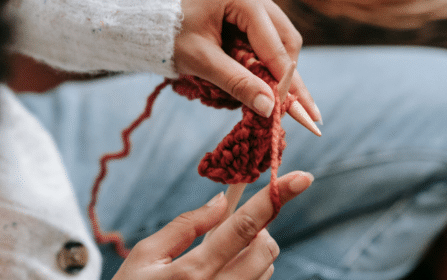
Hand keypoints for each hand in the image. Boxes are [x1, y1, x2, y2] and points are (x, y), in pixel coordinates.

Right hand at [112, 171, 313, 279]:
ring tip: (218, 258)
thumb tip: (221, 200)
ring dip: (254, 254)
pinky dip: (248, 273)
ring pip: (266, 270)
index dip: (275, 198)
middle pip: (265, 250)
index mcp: (192, 272)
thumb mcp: (145, 256)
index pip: (243, 227)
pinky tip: (221, 275)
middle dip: (258, 231)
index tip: (302, 178)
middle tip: (233, 229)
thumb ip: (186, 226)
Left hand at [174, 0, 319, 120]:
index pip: (275, 46)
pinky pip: (265, 34)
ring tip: (276, 97)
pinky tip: (262, 79)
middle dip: (288, 76)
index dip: (288, 82)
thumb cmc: (167, 33)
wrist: (144, 11)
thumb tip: (269, 108)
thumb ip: (236, 83)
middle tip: (298, 110)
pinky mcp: (245, 1)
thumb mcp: (201, 60)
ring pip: (279, 37)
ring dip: (276, 67)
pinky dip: (263, 57)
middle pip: (286, 39)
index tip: (303, 112)